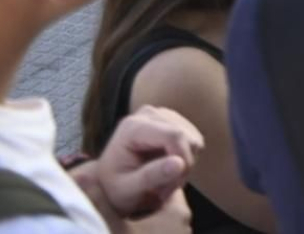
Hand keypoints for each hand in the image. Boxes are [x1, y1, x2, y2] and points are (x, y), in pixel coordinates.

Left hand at [91, 106, 202, 224]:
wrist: (109, 184)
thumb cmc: (115, 189)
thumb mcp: (127, 189)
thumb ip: (151, 176)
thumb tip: (180, 164)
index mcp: (133, 127)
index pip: (174, 135)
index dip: (181, 160)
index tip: (169, 188)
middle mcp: (148, 114)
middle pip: (186, 137)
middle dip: (182, 167)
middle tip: (165, 189)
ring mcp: (162, 114)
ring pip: (193, 139)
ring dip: (185, 165)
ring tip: (165, 182)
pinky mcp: (173, 121)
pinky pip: (194, 140)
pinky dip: (186, 159)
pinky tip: (170, 170)